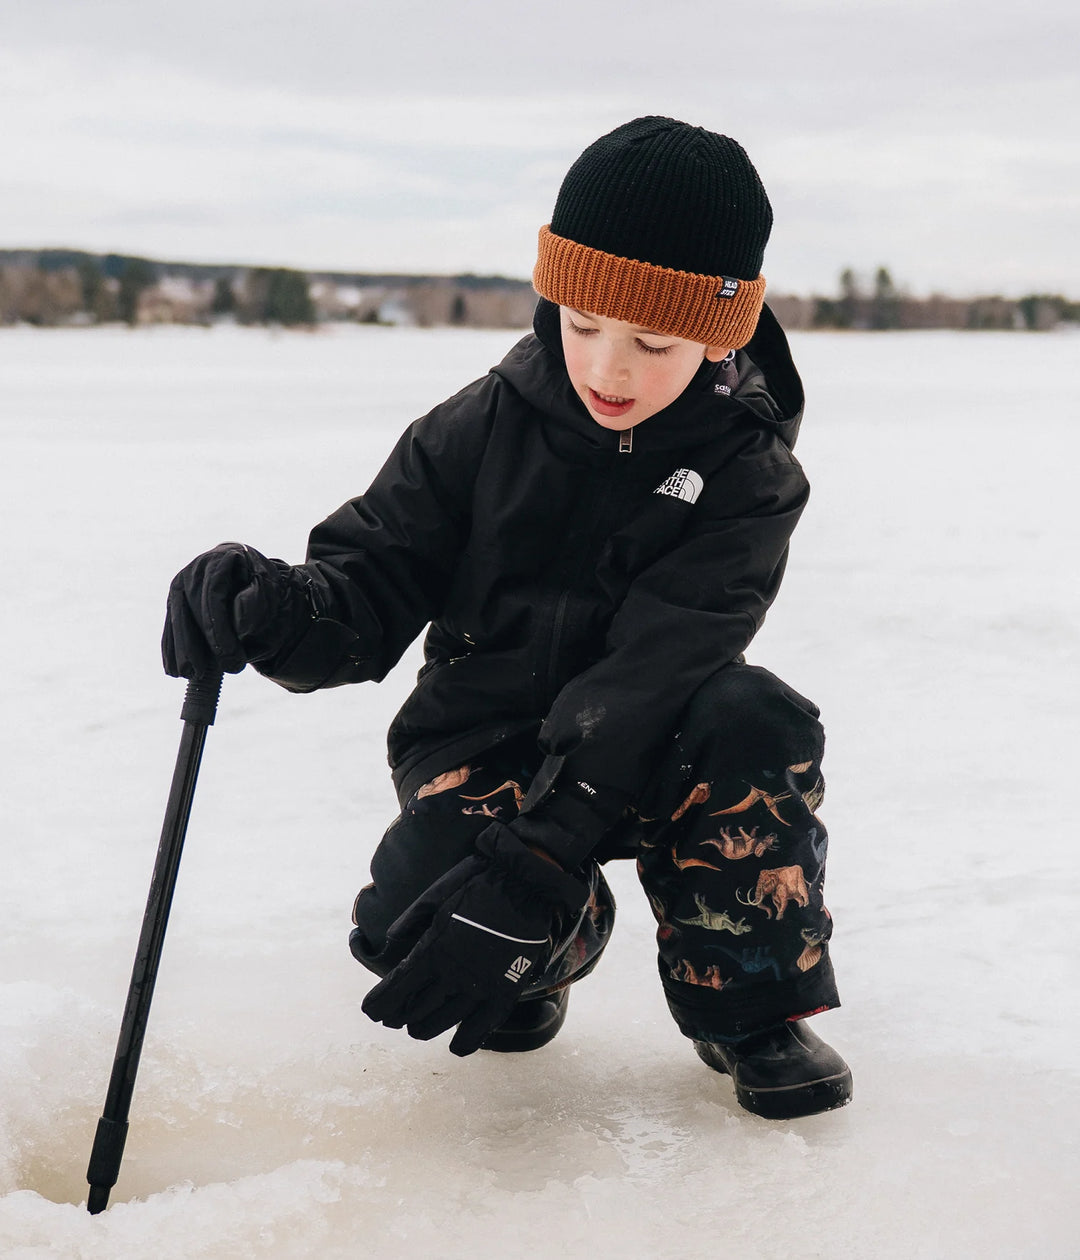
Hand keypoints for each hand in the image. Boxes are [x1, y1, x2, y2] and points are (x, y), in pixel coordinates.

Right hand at [162, 542, 302, 677]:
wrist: (253, 581)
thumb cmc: (263, 587)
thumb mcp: (268, 591)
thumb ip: (255, 603)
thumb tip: (238, 624)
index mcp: (223, 557)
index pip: (214, 593)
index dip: (217, 627)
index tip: (226, 654)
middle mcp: (197, 567)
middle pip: (189, 606)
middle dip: (195, 643)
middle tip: (204, 672)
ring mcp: (182, 582)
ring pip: (176, 617)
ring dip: (180, 649)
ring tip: (188, 675)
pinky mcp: (175, 600)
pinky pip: (170, 625)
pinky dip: (171, 648)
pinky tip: (173, 670)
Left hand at [361, 825, 588, 1055]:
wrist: (524, 881)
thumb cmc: (477, 882)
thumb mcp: (435, 894)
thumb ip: (410, 920)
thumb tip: (389, 941)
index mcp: (432, 949)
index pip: (395, 989)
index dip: (379, 1005)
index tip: (371, 1012)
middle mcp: (452, 973)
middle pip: (415, 1009)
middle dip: (399, 1016)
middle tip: (393, 1019)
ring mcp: (480, 985)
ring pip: (444, 1021)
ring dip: (425, 1028)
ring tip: (417, 1029)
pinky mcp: (505, 989)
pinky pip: (483, 1025)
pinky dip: (468, 1040)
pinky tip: (456, 1046)